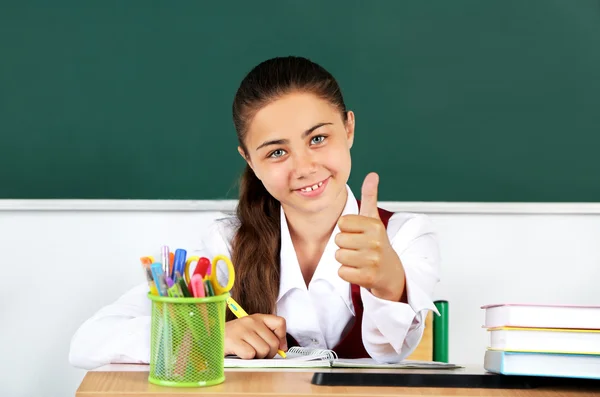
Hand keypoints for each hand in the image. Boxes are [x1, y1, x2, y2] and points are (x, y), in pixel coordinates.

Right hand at [225, 314, 287, 358]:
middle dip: (268, 353)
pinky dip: (246, 358)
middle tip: (258, 354)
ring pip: (263, 350)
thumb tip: (282, 348)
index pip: (280, 323)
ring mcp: (242, 330)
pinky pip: (250, 354)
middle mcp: (251, 321)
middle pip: (273, 343)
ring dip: (257, 357)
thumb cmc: (234, 337)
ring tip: (248, 352)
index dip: (282, 338)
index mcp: (258, 317)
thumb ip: (267, 336)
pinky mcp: (234, 340)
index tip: (279, 347)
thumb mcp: (252, 331)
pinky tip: (239, 353)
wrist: (211, 337)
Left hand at [334, 172, 405, 301]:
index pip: (342, 223)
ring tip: (359, 259)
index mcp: (374, 225)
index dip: (346, 229)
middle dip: (345, 245)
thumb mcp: (374, 220)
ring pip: (339, 256)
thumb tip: (372, 175)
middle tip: (359, 249)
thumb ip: (370, 197)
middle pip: (338, 240)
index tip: (358, 234)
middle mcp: (375, 242)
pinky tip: (359, 271)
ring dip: (345, 259)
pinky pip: (342, 272)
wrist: (391, 273)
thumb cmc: (377, 244)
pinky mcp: (368, 277)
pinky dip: (347, 273)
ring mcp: (373, 260)